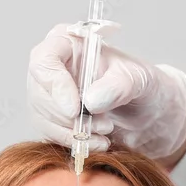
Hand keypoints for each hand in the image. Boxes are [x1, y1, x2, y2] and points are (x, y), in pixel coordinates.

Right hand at [26, 23, 185, 159]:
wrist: (146, 110)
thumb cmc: (140, 84)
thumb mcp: (138, 79)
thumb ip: (117, 86)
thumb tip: (90, 101)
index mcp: (68, 42)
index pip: (44, 61)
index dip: (56, 86)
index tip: (75, 109)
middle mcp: (51, 67)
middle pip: (40, 94)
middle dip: (70, 116)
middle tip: (104, 124)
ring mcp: (47, 94)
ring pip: (42, 118)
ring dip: (73, 132)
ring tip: (106, 132)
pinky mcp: (49, 118)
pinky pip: (49, 134)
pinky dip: (73, 143)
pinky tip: (97, 143)